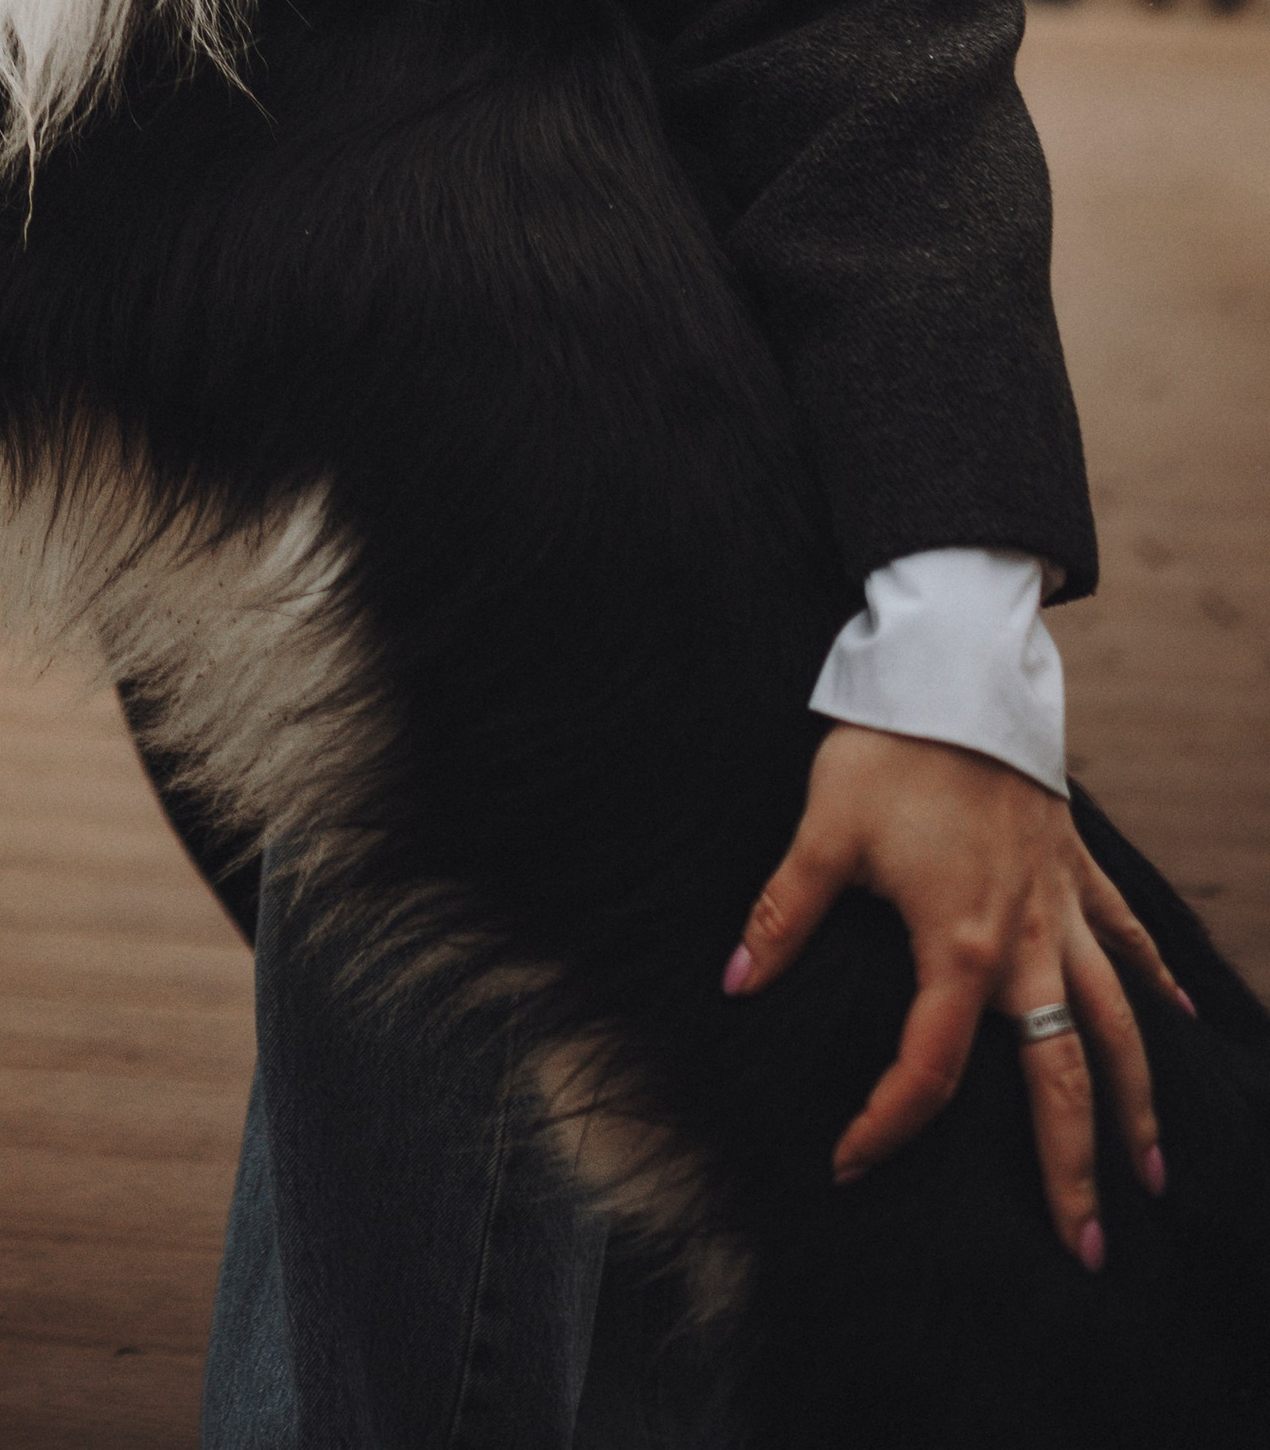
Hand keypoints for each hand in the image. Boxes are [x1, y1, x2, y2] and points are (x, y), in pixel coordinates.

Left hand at [726, 724, 1191, 1266]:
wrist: (958, 673)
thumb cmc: (889, 750)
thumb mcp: (823, 830)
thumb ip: (783, 914)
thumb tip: (735, 982)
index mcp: (958, 945)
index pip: (928, 1067)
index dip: (888, 1122)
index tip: (850, 1162)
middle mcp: (1026, 942)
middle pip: (1060, 1078)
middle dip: (1071, 1169)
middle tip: (1084, 1250)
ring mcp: (1062, 908)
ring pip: (1116, 1025)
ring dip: (1135, 1102)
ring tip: (1151, 1176)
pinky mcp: (1078, 869)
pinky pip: (1132, 939)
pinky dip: (1160, 985)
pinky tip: (1188, 1027)